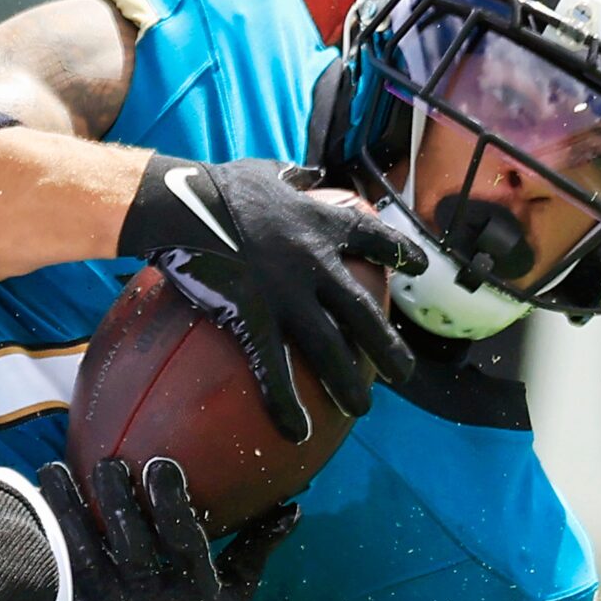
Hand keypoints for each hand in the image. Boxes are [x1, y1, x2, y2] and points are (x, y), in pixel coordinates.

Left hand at [38, 458, 297, 600]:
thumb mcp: (235, 594)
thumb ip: (256, 548)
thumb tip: (292, 507)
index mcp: (195, 593)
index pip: (184, 543)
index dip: (171, 504)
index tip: (160, 465)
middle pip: (132, 545)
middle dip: (117, 499)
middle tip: (109, 461)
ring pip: (86, 553)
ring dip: (69, 509)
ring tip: (55, 468)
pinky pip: (62, 567)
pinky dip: (51, 533)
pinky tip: (38, 501)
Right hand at [117, 158, 424, 440]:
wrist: (182, 204)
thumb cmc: (219, 185)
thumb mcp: (266, 169)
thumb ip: (291, 175)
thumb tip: (304, 172)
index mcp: (322, 222)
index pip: (376, 239)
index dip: (401, 254)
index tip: (418, 268)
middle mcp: (317, 262)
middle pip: (364, 312)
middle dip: (387, 346)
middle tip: (403, 373)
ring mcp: (289, 293)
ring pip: (332, 346)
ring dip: (350, 382)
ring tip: (362, 409)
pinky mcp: (255, 316)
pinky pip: (274, 366)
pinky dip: (285, 403)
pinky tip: (296, 430)